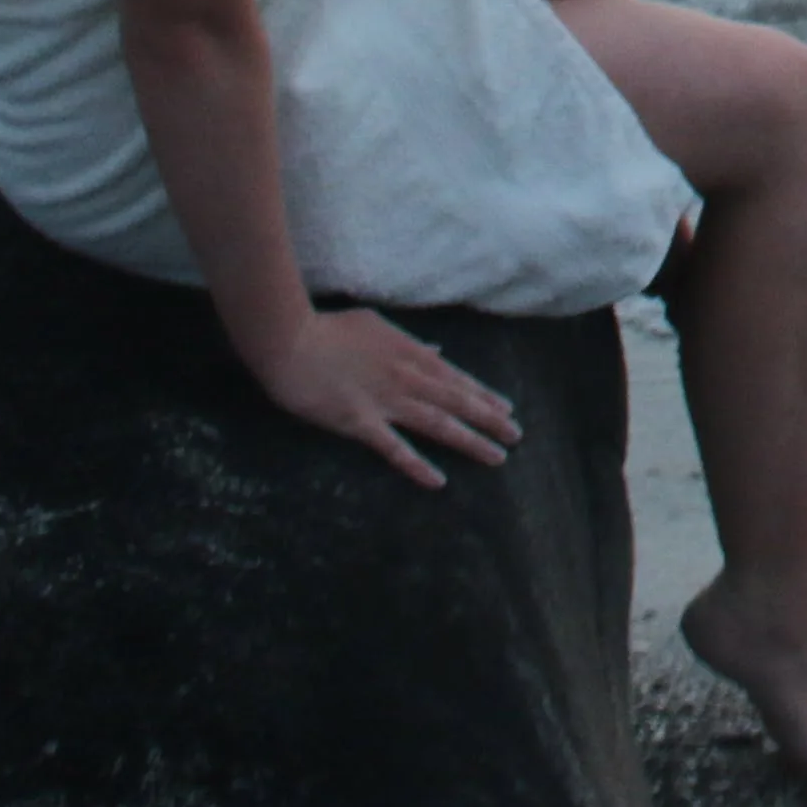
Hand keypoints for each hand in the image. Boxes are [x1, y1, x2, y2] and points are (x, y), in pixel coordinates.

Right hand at [253, 305, 519, 486]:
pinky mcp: (360, 422)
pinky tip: (438, 480)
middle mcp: (407, 378)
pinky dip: (417, 465)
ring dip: (470, 441)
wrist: (290, 338)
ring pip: (438, 424)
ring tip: (497, 456)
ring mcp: (386, 401)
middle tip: (517, 436)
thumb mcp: (377, 325)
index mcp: (411, 353)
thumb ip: (410, 341)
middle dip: (490, 420)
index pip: (457, 378)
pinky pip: (394, 448)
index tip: (506, 409)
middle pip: (457, 402)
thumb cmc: (329, 328)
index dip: (483, 395)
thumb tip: (438, 349)